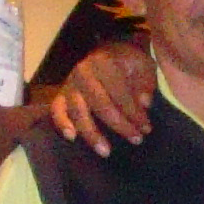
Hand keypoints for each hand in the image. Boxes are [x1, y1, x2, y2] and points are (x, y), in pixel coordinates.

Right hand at [51, 40, 159, 155]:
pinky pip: (56, 110)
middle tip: (137, 140)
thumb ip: (145, 83)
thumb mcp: (142, 64)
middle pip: (101, 105)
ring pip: (78, 111)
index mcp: (104, 63)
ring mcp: (70, 84)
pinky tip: (71, 137)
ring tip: (106, 151)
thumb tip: (144, 103)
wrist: (107, 51)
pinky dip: (62, 123)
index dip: (134, 113)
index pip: (120, 93)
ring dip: (92, 133)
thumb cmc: (126, 61)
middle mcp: (83, 72)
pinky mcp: (61, 94)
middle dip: (120, 125)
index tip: (146, 128)